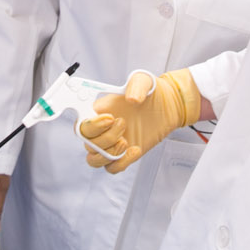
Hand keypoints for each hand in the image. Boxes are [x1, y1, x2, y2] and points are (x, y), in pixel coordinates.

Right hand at [79, 69, 200, 173]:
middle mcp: (101, 129)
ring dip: (108, 154)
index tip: (111, 118)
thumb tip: (132, 99)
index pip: (81, 125)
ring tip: (126, 142)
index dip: (91, 126)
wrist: (168, 107)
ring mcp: (111, 144)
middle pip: (87, 144)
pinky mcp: (123, 155)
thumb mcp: (144, 81)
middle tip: (124, 123)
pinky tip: (136, 150)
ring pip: (94, 159)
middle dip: (106, 137)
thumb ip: (136, 85)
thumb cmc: (151, 92)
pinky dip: (121, 163)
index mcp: (99, 111)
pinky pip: (111, 168)